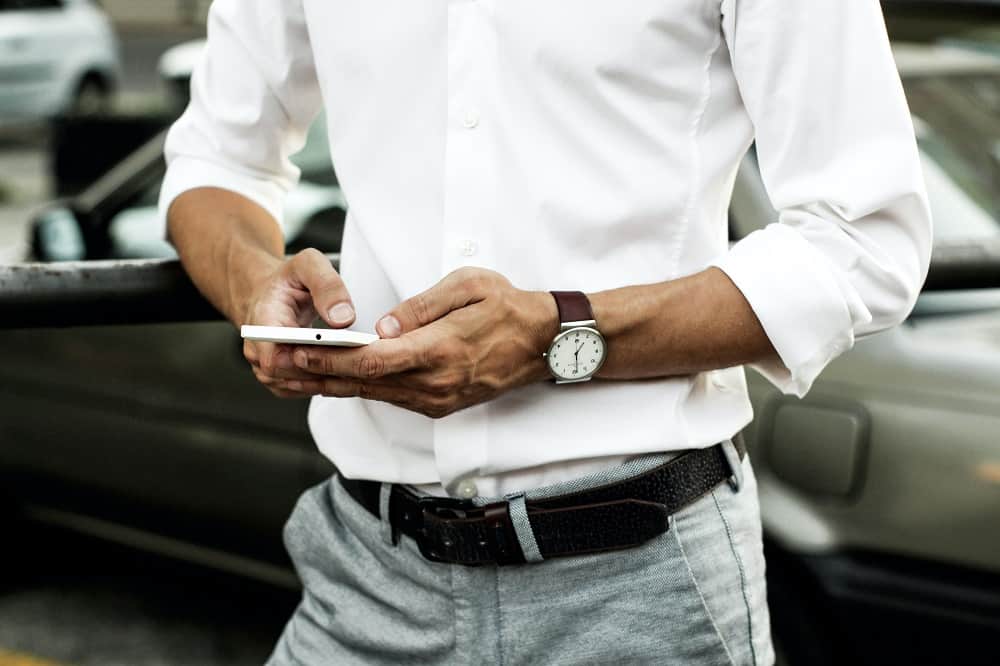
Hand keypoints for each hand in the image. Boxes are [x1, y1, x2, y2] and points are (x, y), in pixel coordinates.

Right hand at [242, 248, 355, 397]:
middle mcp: (259, 349)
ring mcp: (268, 366)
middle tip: (358, 363)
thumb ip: (327, 286)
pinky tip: (346, 372)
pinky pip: (301, 388)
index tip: (336, 354)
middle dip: (324, 370)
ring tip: (357, 368)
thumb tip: (343, 318)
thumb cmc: (289, 280)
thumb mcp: (309, 265)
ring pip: (297, 386)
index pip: (274, 357)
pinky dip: (324, 383)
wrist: (274, 292)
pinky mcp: (281, 376)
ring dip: (326, 379)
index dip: (305, 361)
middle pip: (289, 375)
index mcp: (262, 321)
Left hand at [287, 267, 558, 417]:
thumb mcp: (468, 287)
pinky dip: (361, 388)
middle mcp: (436, 383)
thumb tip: (383, 326)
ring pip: (375, 394)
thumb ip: (422, 307)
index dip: (331, 357)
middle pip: (365, 382)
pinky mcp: (441, 405)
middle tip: (279, 363)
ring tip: (296, 373)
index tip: (299, 348)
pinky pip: (392, 398)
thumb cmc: (509, 307)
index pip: (373, 359)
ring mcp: (438, 400)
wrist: (546, 344)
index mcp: (441, 350)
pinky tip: (337, 380)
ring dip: (334, 384)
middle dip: (319, 373)